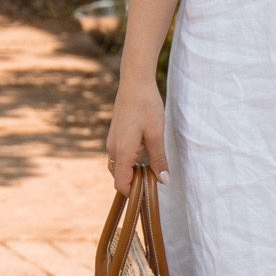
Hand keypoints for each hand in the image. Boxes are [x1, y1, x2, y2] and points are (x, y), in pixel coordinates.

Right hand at [105, 75, 167, 193]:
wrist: (134, 83)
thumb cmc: (147, 106)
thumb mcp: (156, 134)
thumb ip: (158, 159)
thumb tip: (164, 181)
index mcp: (122, 151)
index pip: (121, 184)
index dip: (133, 192)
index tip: (150, 192)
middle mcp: (112, 149)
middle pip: (119, 177)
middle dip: (134, 182)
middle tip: (156, 178)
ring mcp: (112, 142)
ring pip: (119, 166)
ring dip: (133, 170)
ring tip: (153, 164)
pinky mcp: (114, 136)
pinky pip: (120, 156)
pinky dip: (131, 160)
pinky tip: (146, 149)